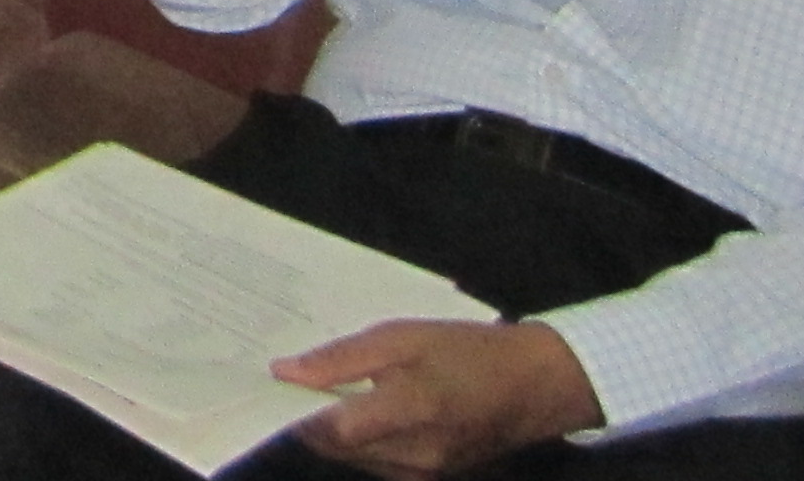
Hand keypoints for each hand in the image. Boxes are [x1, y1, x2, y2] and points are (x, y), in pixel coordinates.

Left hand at [274, 316, 597, 472]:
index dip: (293, 411)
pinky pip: (379, 462)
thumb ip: (341, 358)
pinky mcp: (432, 475)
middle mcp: (414, 454)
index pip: (328, 429)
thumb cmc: (467, 350)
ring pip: (355, 458)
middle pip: (338, 448)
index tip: (270, 386)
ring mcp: (424, 471)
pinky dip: (361, 439)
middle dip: (309, 419)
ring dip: (334, 430)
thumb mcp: (401, 336)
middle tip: (291, 382)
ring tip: (323, 390)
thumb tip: (286, 373)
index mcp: (407, 411)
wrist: (534, 384)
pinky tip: (359, 408)